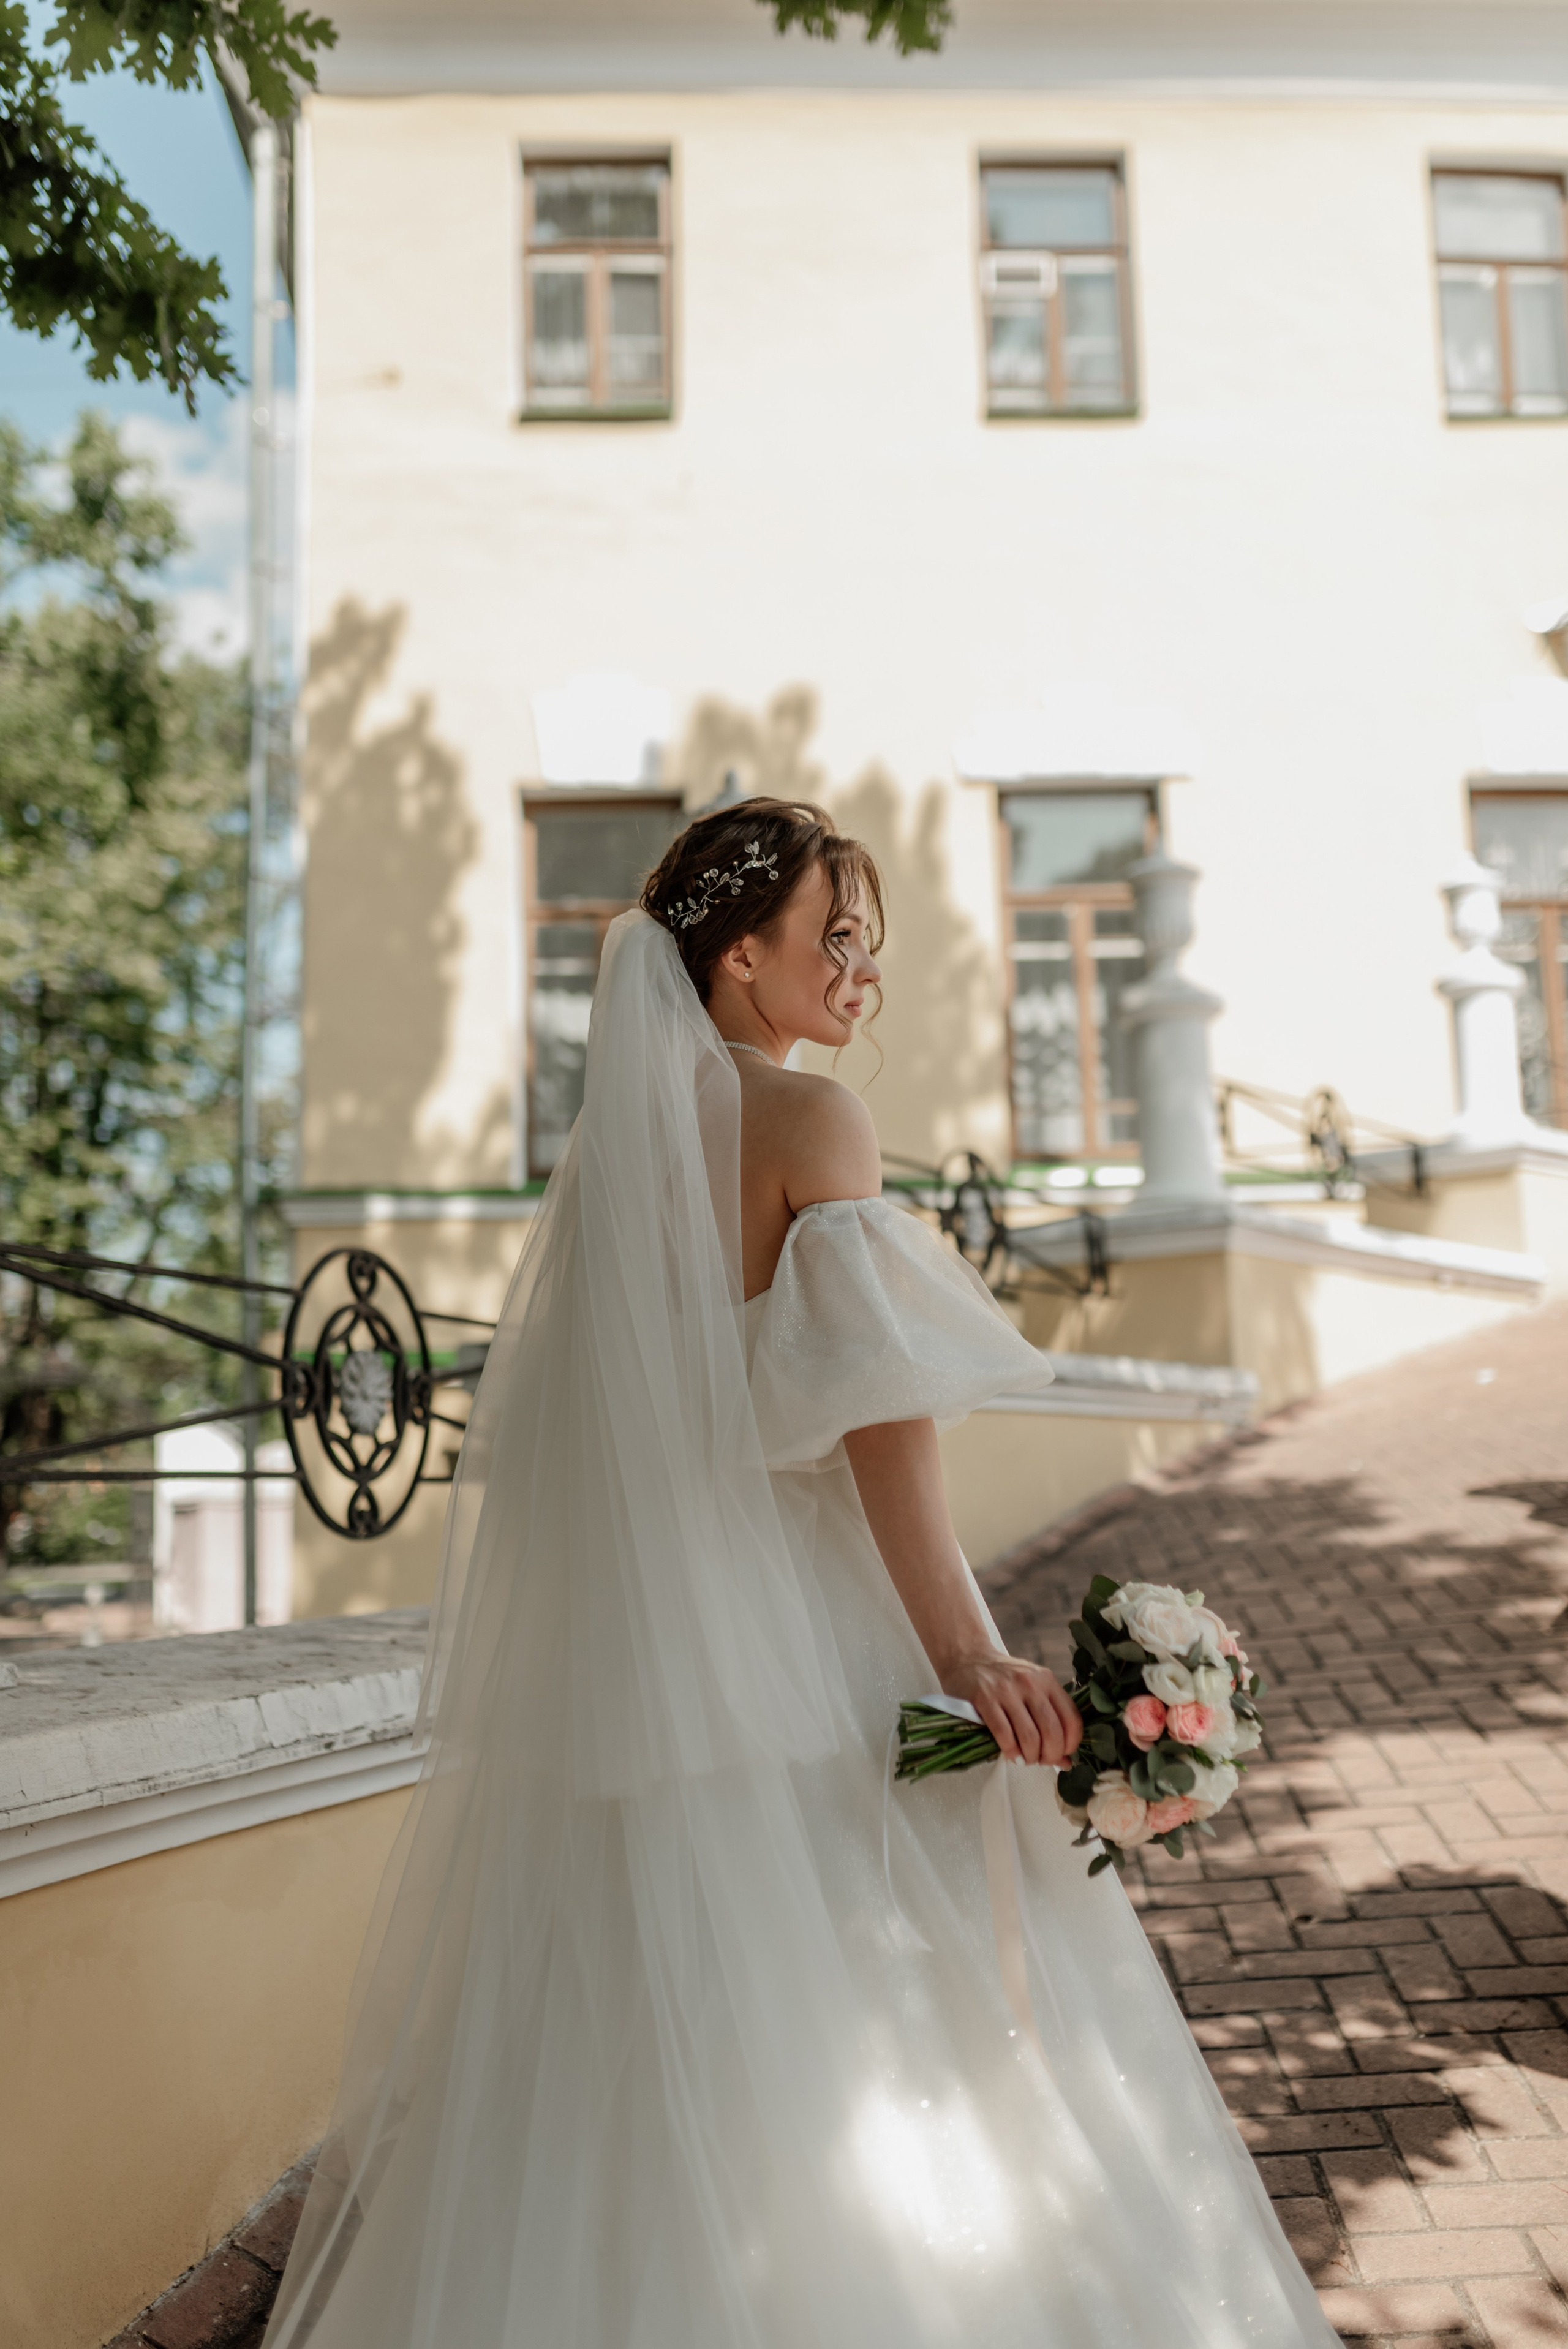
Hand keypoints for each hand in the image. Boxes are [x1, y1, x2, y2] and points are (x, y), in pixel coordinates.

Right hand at [939, 1651, 1083, 1767]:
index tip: (1063, 1754)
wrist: (967, 1658)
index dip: (1071, 1744)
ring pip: (1029, 1737)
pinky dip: (1011, 1752)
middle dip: (1050, 1755)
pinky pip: (1004, 1735)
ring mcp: (1007, 1691)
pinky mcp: (985, 1699)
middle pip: (1052, 1731)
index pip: (1072, 1719)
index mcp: (1047, 1681)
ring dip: (1030, 1756)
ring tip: (1026, 1759)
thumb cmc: (1003, 1678)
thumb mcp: (1032, 1689)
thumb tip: (1065, 1761)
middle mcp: (1030, 1683)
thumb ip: (1050, 1719)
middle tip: (1042, 1761)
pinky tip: (1011, 1754)